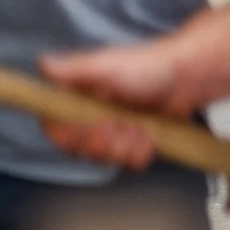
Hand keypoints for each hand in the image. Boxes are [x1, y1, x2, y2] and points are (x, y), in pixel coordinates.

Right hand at [36, 36, 194, 170]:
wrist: (187, 77)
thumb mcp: (106, 65)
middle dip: (102, 143)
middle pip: (79, 150)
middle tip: (119, 125)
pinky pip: (129, 164)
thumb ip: (73, 69)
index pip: (54, 128)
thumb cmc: (147, 66)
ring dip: (125, 147)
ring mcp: (113, 131)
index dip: (67, 136)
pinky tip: (149, 135)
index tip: (86, 129)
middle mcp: (91, 115)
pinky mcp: (134, 144)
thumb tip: (42, 64)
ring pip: (106, 159)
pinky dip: (141, 153)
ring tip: (139, 126)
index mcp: (77, 97)